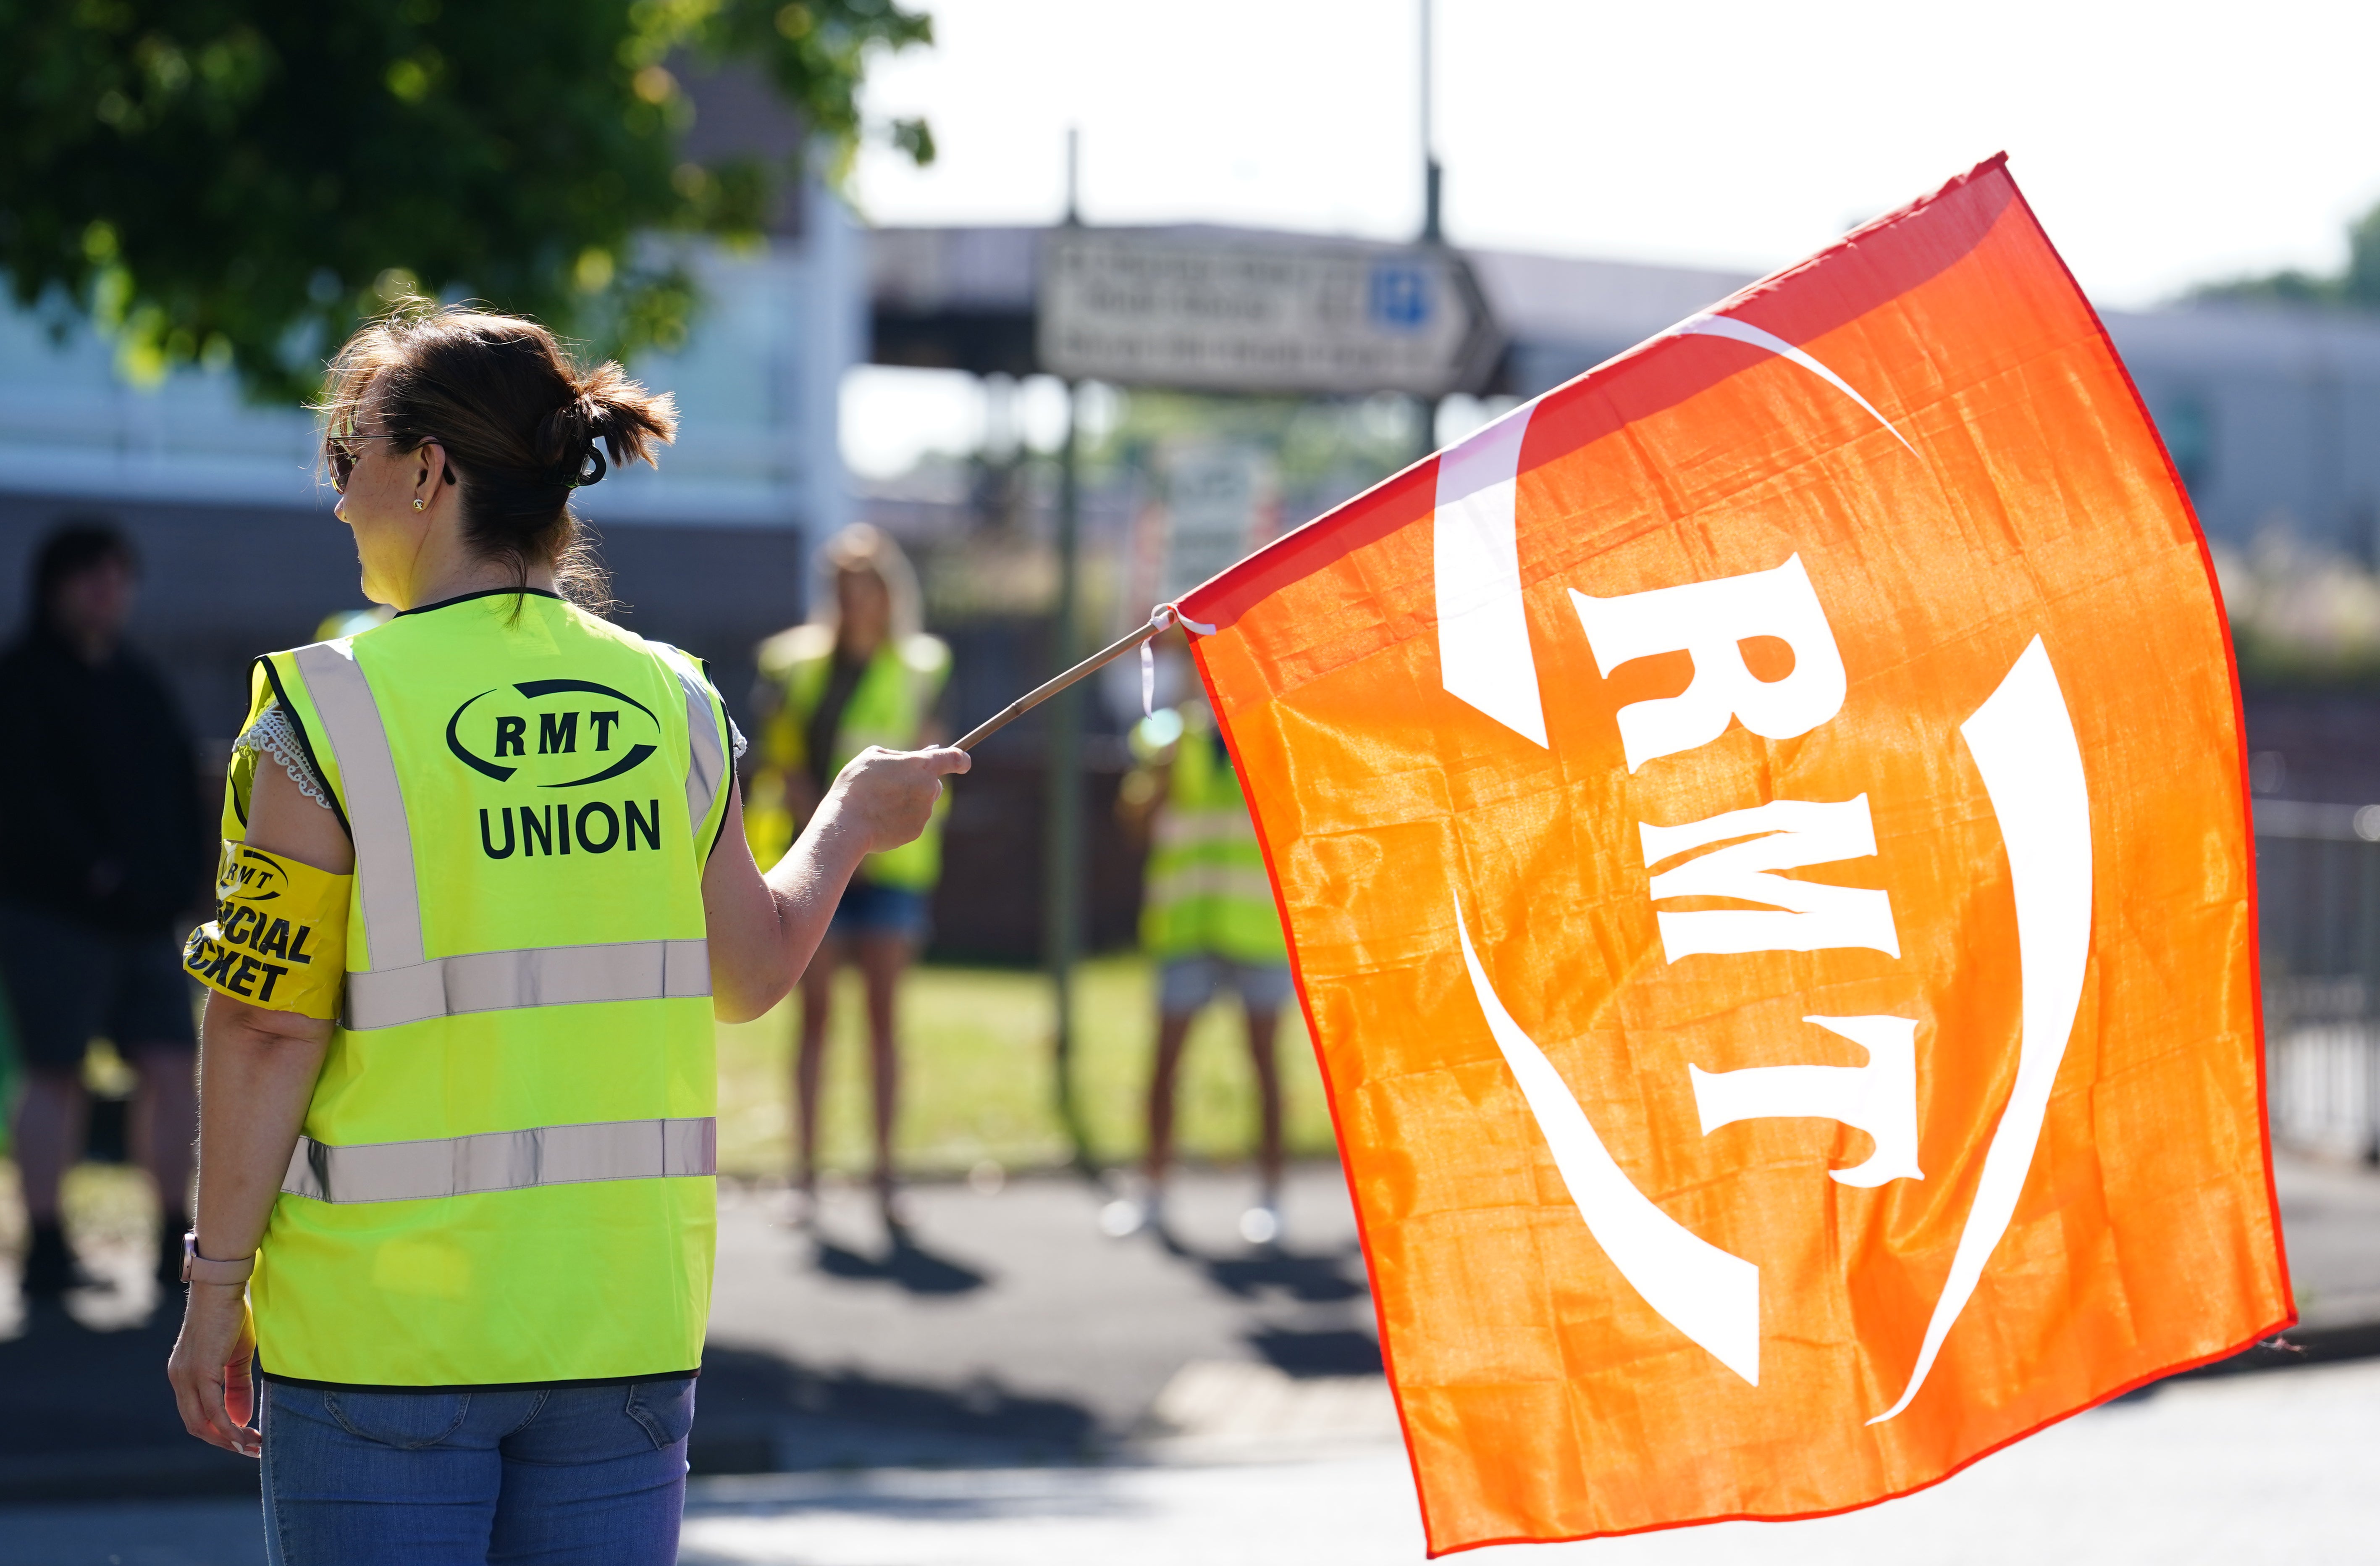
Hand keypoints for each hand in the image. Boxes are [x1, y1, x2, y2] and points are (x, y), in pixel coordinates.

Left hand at [167, 1283, 260, 1456]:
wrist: (222, 1289)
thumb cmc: (230, 1316)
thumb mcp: (236, 1356)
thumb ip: (236, 1388)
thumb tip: (242, 1420)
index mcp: (184, 1376)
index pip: (196, 1416)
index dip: (218, 1432)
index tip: (244, 1440)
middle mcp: (179, 1380)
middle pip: (196, 1426)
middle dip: (223, 1442)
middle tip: (250, 1449)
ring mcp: (187, 1377)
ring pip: (201, 1422)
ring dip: (227, 1438)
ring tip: (252, 1446)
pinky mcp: (200, 1372)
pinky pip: (212, 1409)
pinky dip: (227, 1426)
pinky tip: (244, 1433)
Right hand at [822, 745, 969, 855]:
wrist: (845, 824)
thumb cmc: (855, 786)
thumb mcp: (872, 756)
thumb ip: (899, 755)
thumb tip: (917, 757)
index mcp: (921, 765)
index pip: (954, 758)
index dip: (961, 759)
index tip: (963, 763)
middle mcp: (929, 788)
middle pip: (934, 783)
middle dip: (919, 782)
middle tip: (892, 785)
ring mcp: (924, 812)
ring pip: (923, 802)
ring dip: (909, 801)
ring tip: (880, 803)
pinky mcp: (917, 831)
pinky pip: (914, 820)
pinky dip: (902, 818)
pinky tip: (882, 817)